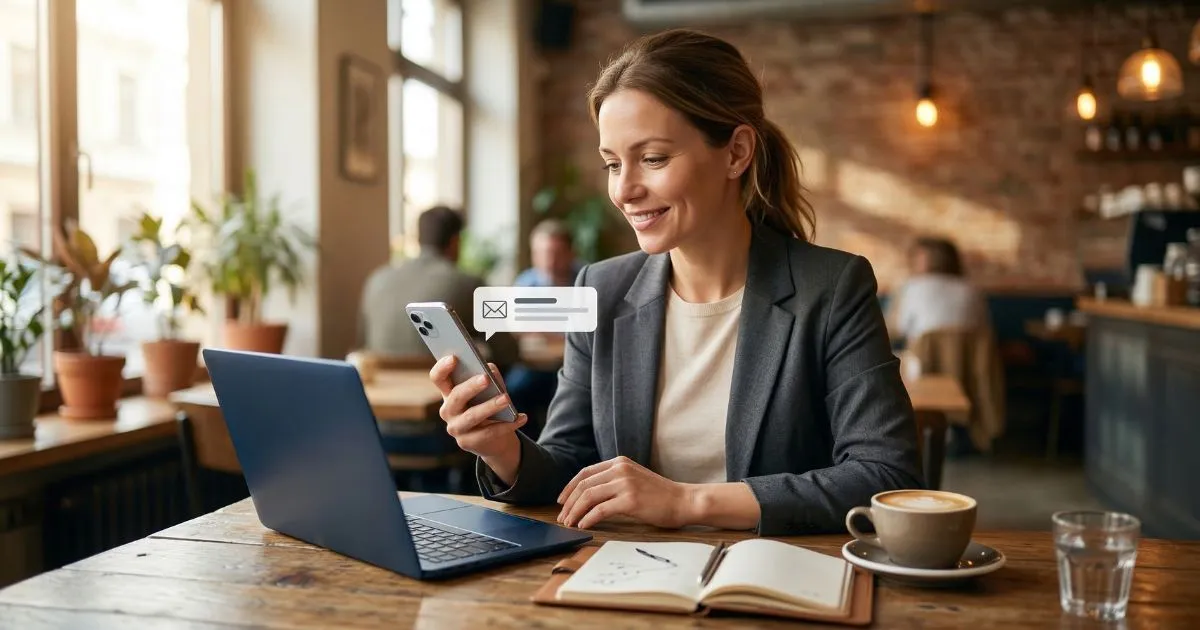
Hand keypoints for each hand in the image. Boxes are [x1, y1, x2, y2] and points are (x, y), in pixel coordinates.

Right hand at [429, 356, 527, 462]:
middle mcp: (448, 410)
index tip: (453, 357)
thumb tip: (490, 369)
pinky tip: (521, 417)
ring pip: (471, 416)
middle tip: (485, 378)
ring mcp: (456, 428)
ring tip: (507, 399)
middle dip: (471, 387)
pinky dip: (507, 425)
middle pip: (455, 396)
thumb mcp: (489, 392)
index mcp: (449, 392)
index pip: (438, 378)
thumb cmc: (488, 407)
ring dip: (490, 406)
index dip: (442, 368)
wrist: (493, 440)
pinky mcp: (468, 443)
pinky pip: (488, 433)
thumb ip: (489, 378)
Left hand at [556, 456, 695, 529]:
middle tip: (562, 517)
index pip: (585, 473)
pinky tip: (584, 526)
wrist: (683, 500)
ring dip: (575, 512)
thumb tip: (589, 495)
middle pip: (583, 485)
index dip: (569, 487)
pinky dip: (588, 519)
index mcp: (619, 462)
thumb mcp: (634, 479)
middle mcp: (620, 469)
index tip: (562, 501)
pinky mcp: (630, 500)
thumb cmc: (660, 495)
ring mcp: (625, 484)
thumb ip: (615, 481)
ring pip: (588, 497)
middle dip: (569, 503)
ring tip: (570, 523)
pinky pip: (600, 510)